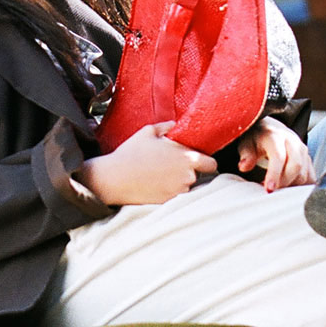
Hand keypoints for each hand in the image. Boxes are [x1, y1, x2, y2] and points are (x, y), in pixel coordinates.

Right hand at [80, 122, 216, 205]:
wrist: (114, 178)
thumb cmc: (131, 153)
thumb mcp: (148, 132)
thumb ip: (166, 126)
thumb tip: (174, 124)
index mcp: (186, 157)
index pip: (211, 164)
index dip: (206, 162)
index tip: (197, 160)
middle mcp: (187, 176)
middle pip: (199, 176)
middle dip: (190, 171)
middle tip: (173, 166)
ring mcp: (178, 191)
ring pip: (186, 186)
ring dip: (179, 182)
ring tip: (160, 175)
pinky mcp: (168, 202)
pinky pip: (175, 196)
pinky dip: (169, 191)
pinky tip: (155, 184)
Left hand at [237, 117, 314, 191]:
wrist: (271, 129)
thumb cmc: (257, 139)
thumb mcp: (246, 144)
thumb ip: (246, 154)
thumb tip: (244, 166)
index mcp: (276, 136)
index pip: (279, 156)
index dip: (274, 174)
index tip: (269, 189)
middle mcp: (293, 142)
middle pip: (296, 166)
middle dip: (284, 183)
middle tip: (270, 191)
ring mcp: (303, 150)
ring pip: (304, 174)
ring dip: (290, 186)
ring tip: (275, 187)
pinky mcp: (308, 160)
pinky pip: (310, 178)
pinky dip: (299, 187)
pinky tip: (286, 187)